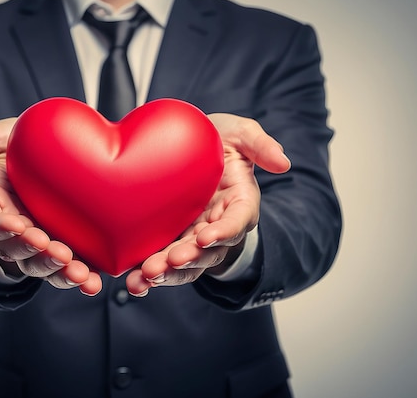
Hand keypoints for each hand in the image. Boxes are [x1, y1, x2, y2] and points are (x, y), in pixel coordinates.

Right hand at [0, 118, 101, 295]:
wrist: (54, 153)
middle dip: (36, 253)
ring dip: (58, 272)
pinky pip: (68, 269)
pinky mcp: (64, 249)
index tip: (16, 225)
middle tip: (57, 251)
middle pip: (16, 251)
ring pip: (41, 266)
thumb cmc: (22, 144)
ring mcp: (37, 243)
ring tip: (79, 273)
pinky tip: (94, 284)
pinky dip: (81, 278)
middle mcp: (12, 230)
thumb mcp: (0, 136)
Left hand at [126, 113, 290, 295]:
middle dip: (188, 260)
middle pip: (207, 252)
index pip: (237, 223)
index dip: (223, 233)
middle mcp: (218, 227)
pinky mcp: (170, 242)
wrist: (188, 147)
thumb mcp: (240, 134)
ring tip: (143, 278)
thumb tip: (283, 162)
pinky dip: (147, 274)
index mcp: (239, 204)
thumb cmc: (218, 141)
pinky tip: (132, 281)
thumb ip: (259, 144)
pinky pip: (162, 263)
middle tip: (167, 263)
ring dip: (165, 274)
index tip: (204, 237)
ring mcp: (193, 238)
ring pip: (184, 264)